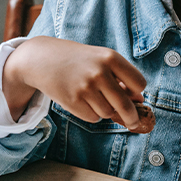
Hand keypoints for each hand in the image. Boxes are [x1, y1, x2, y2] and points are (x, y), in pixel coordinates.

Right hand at [2, 36, 146, 127]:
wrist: (42, 59)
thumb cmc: (77, 60)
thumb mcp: (100, 59)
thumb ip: (120, 76)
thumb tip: (139, 101)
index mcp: (111, 58)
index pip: (138, 83)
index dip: (137, 92)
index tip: (134, 96)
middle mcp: (100, 72)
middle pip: (126, 105)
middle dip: (132, 117)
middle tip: (134, 122)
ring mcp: (86, 88)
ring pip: (108, 113)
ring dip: (105, 111)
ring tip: (92, 97)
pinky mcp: (73, 101)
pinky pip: (93, 118)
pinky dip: (91, 114)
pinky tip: (82, 101)